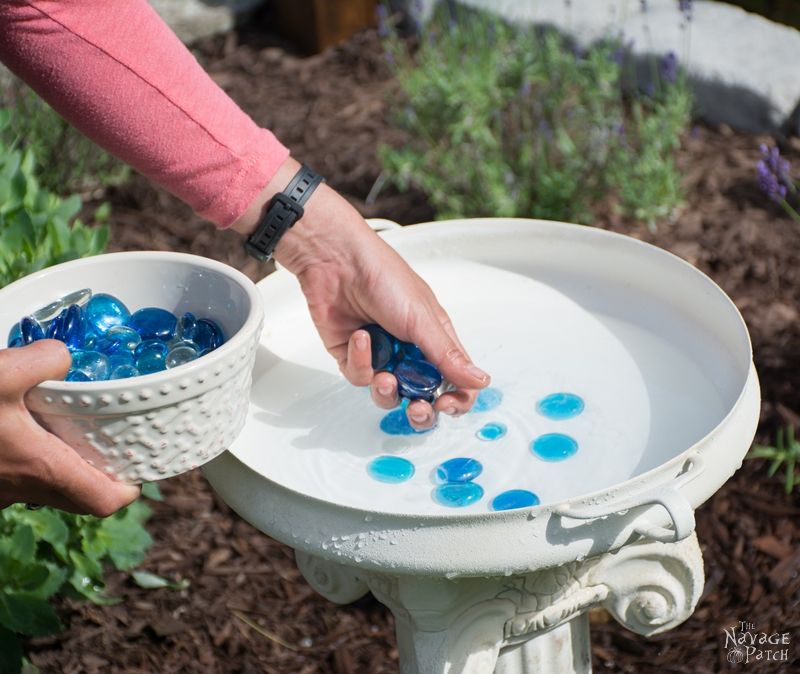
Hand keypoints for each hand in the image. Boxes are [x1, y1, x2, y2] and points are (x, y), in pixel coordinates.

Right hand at [0, 341, 140, 513]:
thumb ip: (44, 360)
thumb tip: (64, 356)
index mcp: (39, 469)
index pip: (105, 502)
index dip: (129, 487)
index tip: (138, 462)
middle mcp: (20, 489)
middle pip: (79, 498)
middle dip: (100, 474)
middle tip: (113, 441)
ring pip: (46, 489)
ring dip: (64, 465)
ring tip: (75, 428)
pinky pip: (16, 478)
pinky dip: (32, 458)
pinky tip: (26, 424)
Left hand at [255, 160, 490, 430]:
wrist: (336, 262)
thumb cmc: (383, 277)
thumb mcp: (422, 319)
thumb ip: (448, 356)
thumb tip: (480, 381)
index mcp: (436, 339)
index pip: (455, 381)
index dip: (454, 399)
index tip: (446, 404)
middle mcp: (411, 351)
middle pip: (423, 398)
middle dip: (421, 410)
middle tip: (417, 407)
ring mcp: (382, 356)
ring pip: (389, 395)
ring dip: (386, 388)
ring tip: (384, 374)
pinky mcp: (353, 356)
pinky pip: (359, 377)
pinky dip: (360, 360)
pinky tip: (360, 337)